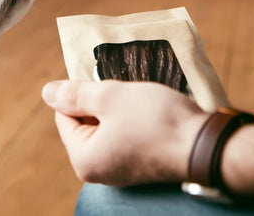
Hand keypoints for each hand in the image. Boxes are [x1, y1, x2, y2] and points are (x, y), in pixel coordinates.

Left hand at [42, 79, 207, 185]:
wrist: (206, 146)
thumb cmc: (154, 120)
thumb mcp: (108, 97)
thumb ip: (74, 94)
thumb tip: (47, 92)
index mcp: (84, 158)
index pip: (64, 116)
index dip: (80, 93)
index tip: (101, 83)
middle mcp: (99, 171)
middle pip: (84, 122)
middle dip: (100, 101)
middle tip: (120, 91)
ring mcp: (120, 170)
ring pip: (105, 126)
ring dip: (116, 108)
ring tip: (135, 100)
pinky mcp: (139, 165)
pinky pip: (123, 135)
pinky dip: (130, 119)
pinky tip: (146, 111)